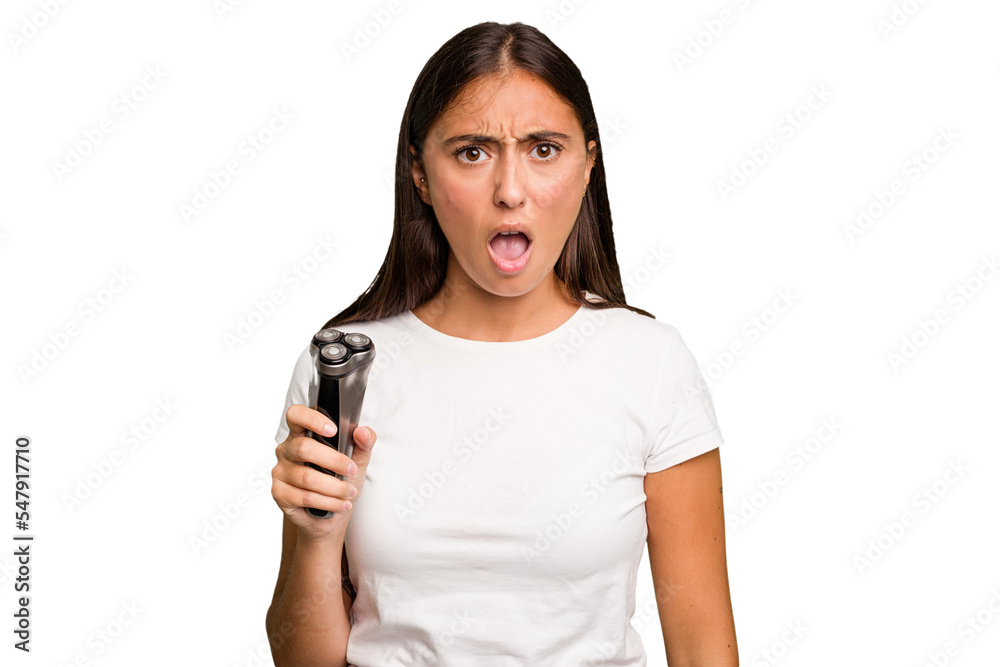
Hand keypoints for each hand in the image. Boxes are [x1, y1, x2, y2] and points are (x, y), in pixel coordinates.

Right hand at [271, 403, 376, 541]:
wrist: (331, 515)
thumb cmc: (340, 481)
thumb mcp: (357, 461)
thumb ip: (364, 444)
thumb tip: (363, 432)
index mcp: (302, 434)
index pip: (296, 415)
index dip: (311, 419)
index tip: (333, 429)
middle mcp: (287, 450)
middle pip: (303, 448)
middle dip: (333, 460)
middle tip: (351, 470)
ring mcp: (280, 471)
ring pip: (306, 477)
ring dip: (334, 487)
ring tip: (350, 492)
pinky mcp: (279, 493)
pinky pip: (304, 497)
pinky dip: (328, 502)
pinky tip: (341, 504)